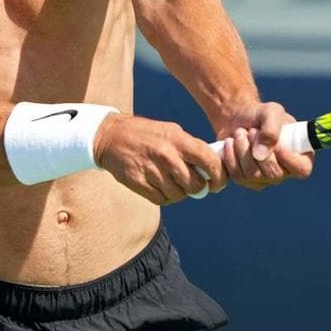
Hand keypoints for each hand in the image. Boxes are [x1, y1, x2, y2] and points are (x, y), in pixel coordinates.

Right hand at [93, 113, 225, 204]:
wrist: (111, 137)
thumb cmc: (147, 134)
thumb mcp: (172, 131)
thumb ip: (191, 148)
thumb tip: (212, 168)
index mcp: (178, 140)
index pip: (209, 161)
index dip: (219, 175)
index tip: (218, 182)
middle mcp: (166, 155)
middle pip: (195, 184)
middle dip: (198, 188)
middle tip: (195, 185)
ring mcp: (151, 170)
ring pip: (178, 195)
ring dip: (180, 193)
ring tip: (174, 183)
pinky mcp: (138, 182)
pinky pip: (161, 199)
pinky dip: (165, 197)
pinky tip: (161, 186)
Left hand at [214, 102, 313, 190]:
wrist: (237, 119)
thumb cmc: (260, 115)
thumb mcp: (271, 112)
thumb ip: (271, 129)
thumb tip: (261, 154)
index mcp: (299, 154)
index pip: (302, 169)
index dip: (289, 159)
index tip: (277, 144)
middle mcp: (284, 171)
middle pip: (273, 174)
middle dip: (258, 149)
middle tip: (251, 130)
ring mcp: (265, 179)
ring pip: (252, 175)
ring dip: (242, 150)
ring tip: (239, 133)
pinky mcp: (246, 181)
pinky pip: (238, 176)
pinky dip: (231, 157)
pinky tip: (230, 143)